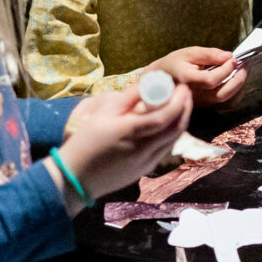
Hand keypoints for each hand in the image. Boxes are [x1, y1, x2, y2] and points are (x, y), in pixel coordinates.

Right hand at [56, 85, 192, 201]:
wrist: (76, 178)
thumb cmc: (86, 141)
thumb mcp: (102, 114)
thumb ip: (128, 98)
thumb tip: (148, 83)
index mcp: (130, 133)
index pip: (164, 117)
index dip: (178, 102)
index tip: (182, 87)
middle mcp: (142, 150)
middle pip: (175, 129)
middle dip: (185, 108)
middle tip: (185, 92)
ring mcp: (146, 163)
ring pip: (174, 140)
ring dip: (182, 120)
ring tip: (181, 105)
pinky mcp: (146, 170)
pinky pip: (166, 149)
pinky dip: (172, 134)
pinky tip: (169, 124)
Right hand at [148, 46, 247, 109]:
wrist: (157, 82)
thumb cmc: (173, 65)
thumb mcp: (188, 53)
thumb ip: (209, 54)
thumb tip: (228, 56)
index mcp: (187, 80)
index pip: (211, 80)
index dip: (226, 70)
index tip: (234, 59)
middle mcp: (194, 96)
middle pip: (221, 95)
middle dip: (238, 80)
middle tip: (243, 65)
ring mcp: (199, 103)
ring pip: (225, 101)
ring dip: (238, 86)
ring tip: (241, 70)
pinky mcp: (204, 106)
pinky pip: (224, 102)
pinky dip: (234, 92)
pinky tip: (235, 79)